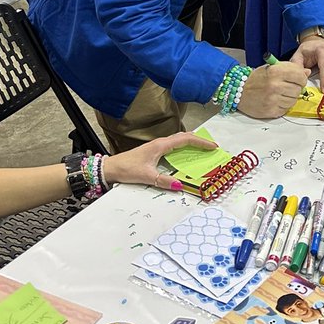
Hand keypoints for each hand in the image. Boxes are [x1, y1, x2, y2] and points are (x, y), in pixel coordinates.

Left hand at [102, 132, 216, 189]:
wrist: (111, 168)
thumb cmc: (127, 168)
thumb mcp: (147, 176)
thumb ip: (164, 181)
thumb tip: (180, 186)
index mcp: (161, 145)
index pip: (186, 139)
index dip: (201, 142)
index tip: (212, 146)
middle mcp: (160, 143)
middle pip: (184, 137)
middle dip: (199, 140)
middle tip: (211, 147)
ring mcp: (157, 146)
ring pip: (179, 140)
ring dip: (191, 143)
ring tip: (203, 149)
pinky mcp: (154, 151)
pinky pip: (173, 147)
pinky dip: (183, 148)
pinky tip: (186, 156)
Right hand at [236, 62, 309, 118]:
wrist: (239, 91)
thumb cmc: (257, 78)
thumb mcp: (272, 68)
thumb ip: (290, 69)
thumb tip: (307, 72)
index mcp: (276, 71)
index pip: (300, 76)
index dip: (301, 78)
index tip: (298, 79)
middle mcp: (275, 86)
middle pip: (298, 89)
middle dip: (296, 88)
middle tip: (287, 87)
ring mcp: (273, 100)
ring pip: (294, 100)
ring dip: (290, 97)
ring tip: (281, 93)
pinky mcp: (271, 111)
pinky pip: (286, 109)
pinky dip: (284, 105)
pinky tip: (276, 100)